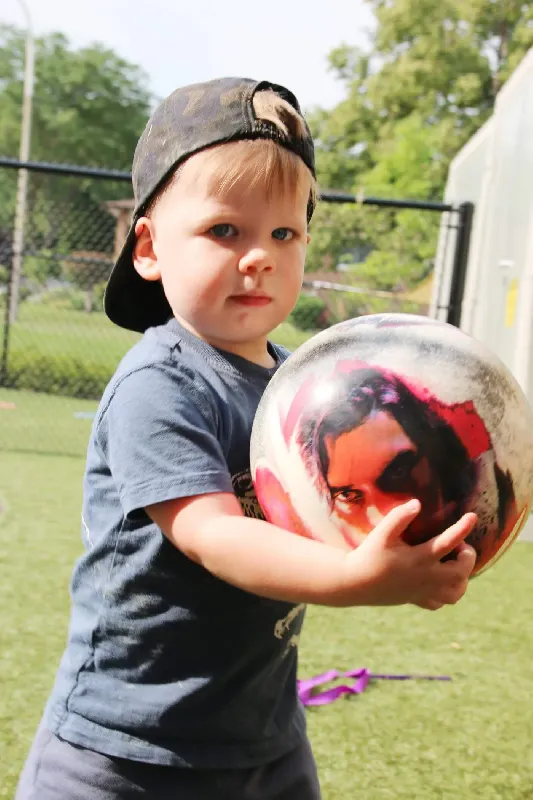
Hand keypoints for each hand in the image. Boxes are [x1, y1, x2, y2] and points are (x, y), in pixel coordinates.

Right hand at [340, 500, 476, 609]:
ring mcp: (422, 591)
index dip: (463, 528)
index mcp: (419, 558)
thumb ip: (399, 517)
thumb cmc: (368, 555)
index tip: (472, 516)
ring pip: (455, 593)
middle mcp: (425, 577)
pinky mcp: (416, 600)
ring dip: (462, 578)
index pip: (448, 542)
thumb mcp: (381, 533)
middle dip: (467, 557)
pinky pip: (440, 603)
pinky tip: (439, 580)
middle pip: (461, 572)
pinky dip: (446, 593)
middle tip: (459, 546)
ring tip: (454, 565)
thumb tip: (417, 503)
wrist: (354, 583)